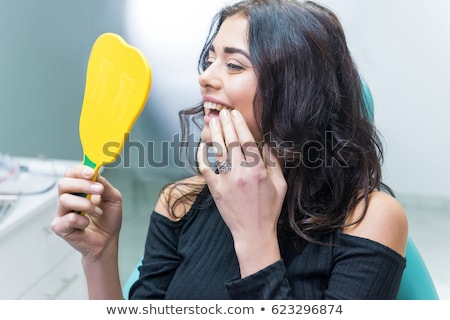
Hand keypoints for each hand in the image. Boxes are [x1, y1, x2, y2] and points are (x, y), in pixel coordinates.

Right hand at [51, 165, 121, 260]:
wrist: (108, 240)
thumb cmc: (108, 219)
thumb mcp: (113, 198)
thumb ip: (105, 184)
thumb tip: (96, 173)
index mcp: (79, 189)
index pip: (72, 173)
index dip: (80, 170)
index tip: (92, 172)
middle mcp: (68, 198)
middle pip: (64, 183)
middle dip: (83, 185)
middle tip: (99, 190)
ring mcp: (62, 212)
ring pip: (65, 199)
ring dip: (86, 205)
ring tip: (98, 212)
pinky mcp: (59, 226)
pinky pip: (67, 218)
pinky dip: (81, 220)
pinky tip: (87, 224)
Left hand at [197, 109, 286, 275]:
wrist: (253, 232)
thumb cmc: (269, 209)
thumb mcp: (280, 185)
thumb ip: (273, 162)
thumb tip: (266, 143)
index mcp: (258, 171)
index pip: (246, 141)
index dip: (239, 124)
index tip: (235, 113)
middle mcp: (241, 173)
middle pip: (230, 142)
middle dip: (226, 124)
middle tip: (222, 112)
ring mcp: (226, 181)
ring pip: (218, 152)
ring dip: (215, 134)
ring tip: (213, 122)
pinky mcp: (215, 190)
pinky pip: (205, 169)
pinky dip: (202, 156)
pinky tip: (203, 146)